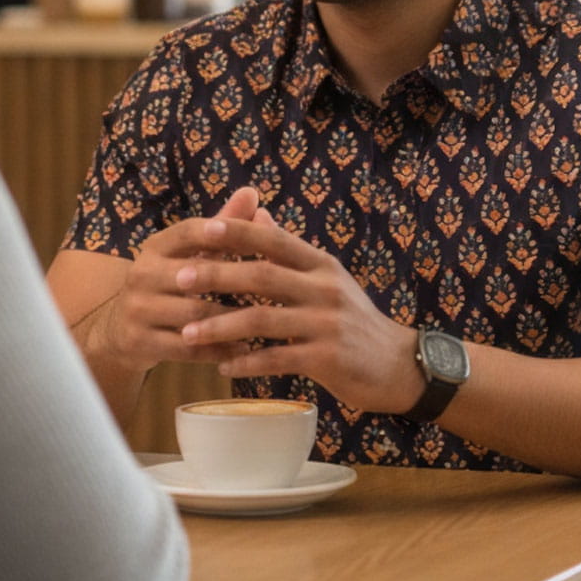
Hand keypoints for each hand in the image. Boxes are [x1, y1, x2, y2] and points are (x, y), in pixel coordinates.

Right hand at [77, 188, 261, 372]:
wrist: (120, 330)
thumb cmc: (169, 283)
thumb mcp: (189, 254)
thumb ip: (222, 226)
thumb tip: (252, 192)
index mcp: (156, 247)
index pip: (187, 232)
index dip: (218, 233)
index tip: (251, 238)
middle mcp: (142, 273)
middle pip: (194, 275)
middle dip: (233, 281)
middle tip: (274, 287)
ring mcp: (138, 309)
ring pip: (193, 314)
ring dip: (232, 320)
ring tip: (266, 322)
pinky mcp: (139, 342)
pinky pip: (186, 348)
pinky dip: (218, 350)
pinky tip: (244, 350)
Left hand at [174, 214, 421, 414]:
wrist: (399, 366)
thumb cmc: (355, 322)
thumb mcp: (328, 278)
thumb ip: (290, 250)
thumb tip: (258, 214)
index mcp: (321, 264)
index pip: (275, 239)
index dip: (238, 232)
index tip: (202, 229)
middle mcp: (324, 288)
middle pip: (262, 276)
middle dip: (218, 275)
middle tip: (180, 278)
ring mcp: (326, 324)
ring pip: (263, 319)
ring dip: (221, 325)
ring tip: (188, 334)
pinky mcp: (327, 358)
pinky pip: (277, 358)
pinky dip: (246, 362)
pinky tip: (222, 366)